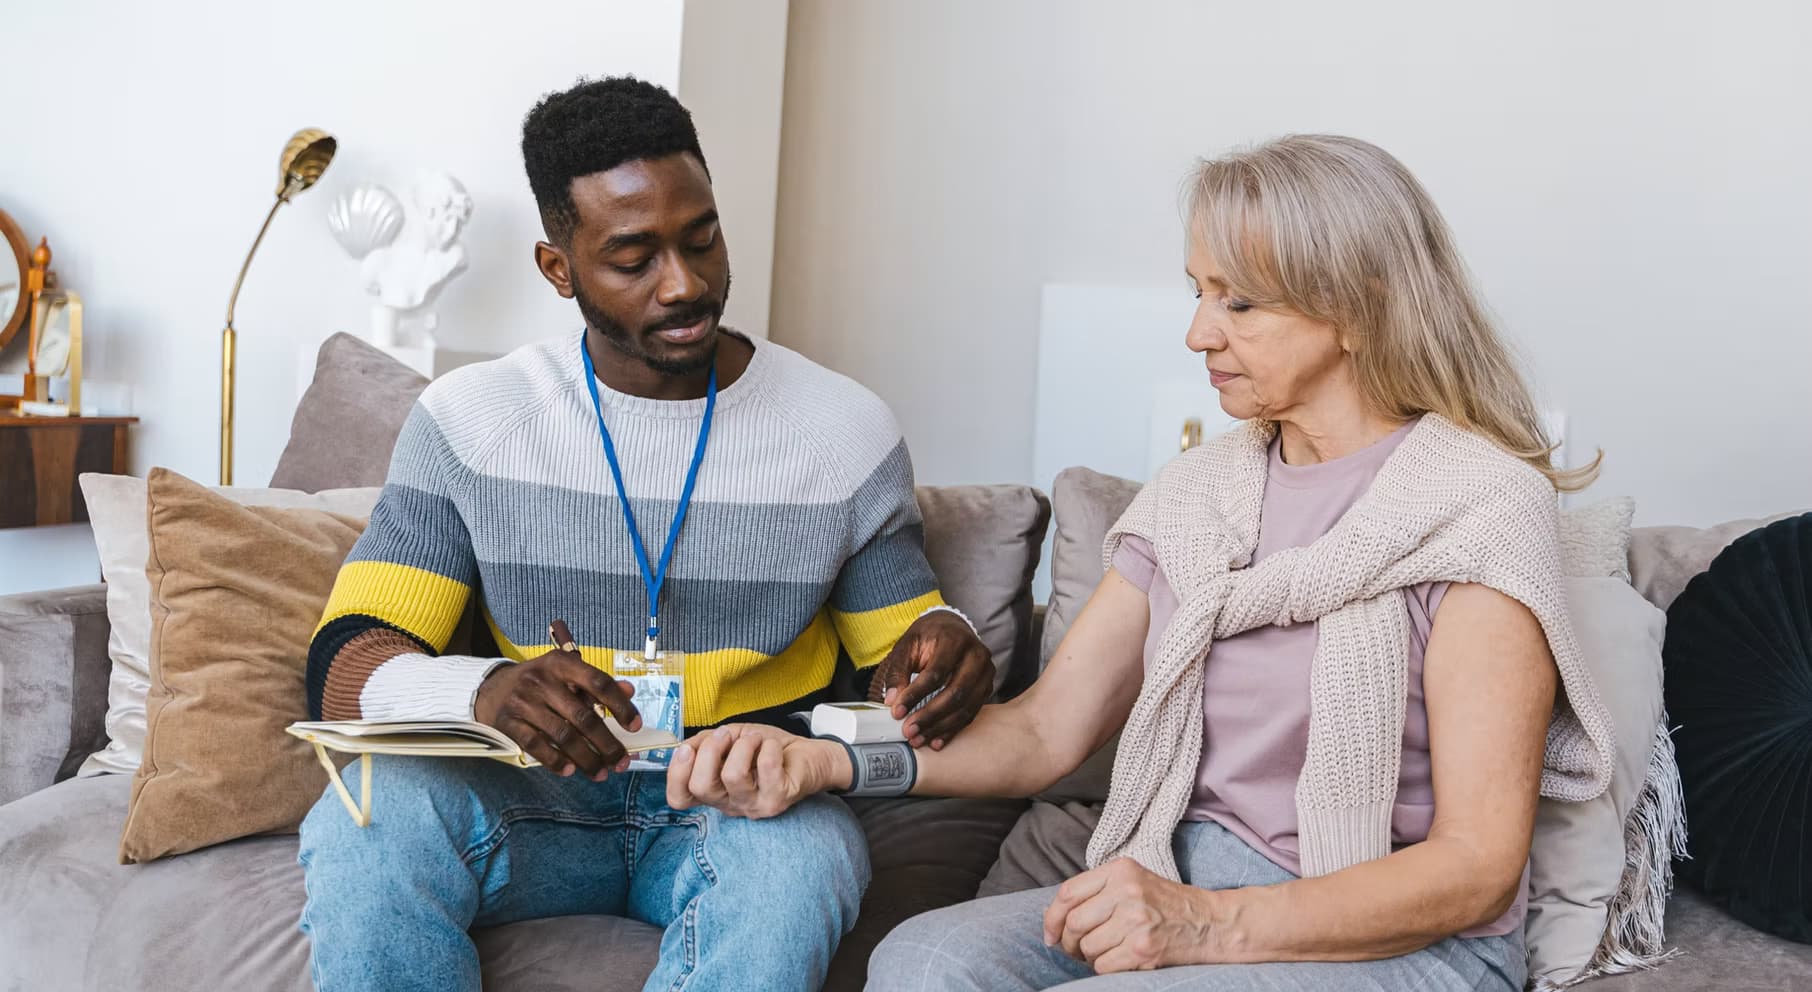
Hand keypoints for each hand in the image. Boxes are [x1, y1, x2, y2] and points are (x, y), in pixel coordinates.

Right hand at [473, 619, 641, 780]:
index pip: (598, 683)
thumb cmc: (538, 682)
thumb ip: (596, 684)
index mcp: (561, 664)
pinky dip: (556, 761)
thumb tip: (629, 690)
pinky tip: (571, 770)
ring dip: (586, 758)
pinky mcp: (509, 722)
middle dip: (606, 744)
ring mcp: (524, 702)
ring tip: (601, 773)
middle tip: (621, 762)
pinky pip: (537, 746)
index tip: (635, 726)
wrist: (490, 688)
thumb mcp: (565, 674)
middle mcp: (542, 680)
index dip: (621, 706)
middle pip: (583, 717)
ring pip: (563, 735)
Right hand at [666, 724, 850, 818]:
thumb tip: (685, 745)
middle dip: (710, 750)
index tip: (688, 748)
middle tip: (727, 735)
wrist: (809, 755)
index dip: (676, 773)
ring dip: (744, 745)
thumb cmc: (767, 748)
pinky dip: (768, 746)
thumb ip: (705, 743)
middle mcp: (731, 804)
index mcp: (715, 791)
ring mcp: (754, 806)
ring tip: (755, 738)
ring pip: (732, 776)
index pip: (679, 799)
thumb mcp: (731, 740)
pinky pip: (766, 767)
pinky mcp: (778, 800)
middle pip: (701, 787)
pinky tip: (773, 747)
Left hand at [870, 610, 991, 748]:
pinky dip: (952, 729)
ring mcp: (986, 672)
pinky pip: (971, 713)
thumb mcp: (907, 645)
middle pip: (956, 692)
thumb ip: (898, 671)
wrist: (951, 629)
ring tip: (918, 738)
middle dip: (930, 715)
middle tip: (909, 731)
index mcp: (955, 639)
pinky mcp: (987, 688)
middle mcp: (977, 655)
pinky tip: (936, 740)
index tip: (896, 712)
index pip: (936, 672)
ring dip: (941, 727)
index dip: (915, 694)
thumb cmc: (928, 637)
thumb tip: (892, 700)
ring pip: (966, 707)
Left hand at [1042, 858, 1218, 972]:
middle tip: (1076, 950)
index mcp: (1120, 870)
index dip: (1052, 918)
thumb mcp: (1134, 881)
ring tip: (1106, 953)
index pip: (1068, 893)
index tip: (1050, 934)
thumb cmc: (1167, 904)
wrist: (1210, 923)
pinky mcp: (1144, 947)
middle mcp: (1127, 891)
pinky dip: (1105, 968)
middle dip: (1068, 943)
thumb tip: (1057, 920)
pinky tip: (1120, 960)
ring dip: (1090, 958)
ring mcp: (1136, 920)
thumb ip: (1098, 891)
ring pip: (1088, 947)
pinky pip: (1104, 965)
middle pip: (1074, 923)